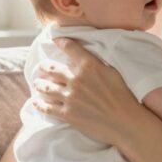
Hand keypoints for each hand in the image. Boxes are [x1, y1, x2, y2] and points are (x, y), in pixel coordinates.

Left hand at [32, 38, 149, 145]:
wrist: (125, 122)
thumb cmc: (123, 96)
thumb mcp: (113, 72)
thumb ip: (96, 64)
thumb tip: (85, 58)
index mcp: (89, 66)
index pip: (70, 47)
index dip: (61, 41)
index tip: (56, 39)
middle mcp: (76, 79)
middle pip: (52, 69)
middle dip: (45, 67)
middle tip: (41, 67)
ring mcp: (70, 97)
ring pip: (47, 88)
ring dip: (40, 84)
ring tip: (37, 83)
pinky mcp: (68, 114)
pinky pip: (48, 107)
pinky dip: (40, 104)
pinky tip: (36, 101)